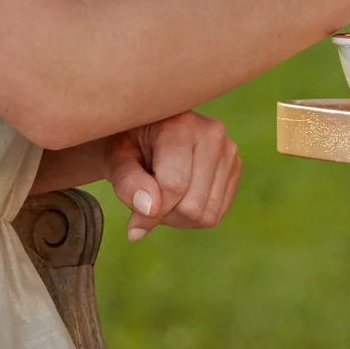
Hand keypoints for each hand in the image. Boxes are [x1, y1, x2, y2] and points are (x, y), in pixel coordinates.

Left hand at [107, 112, 240, 240]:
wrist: (146, 131)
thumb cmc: (126, 145)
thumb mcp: (115, 160)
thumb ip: (127, 183)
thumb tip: (151, 209)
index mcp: (181, 125)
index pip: (174, 185)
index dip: (150, 214)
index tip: (132, 224)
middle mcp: (212, 134)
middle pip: (193, 205)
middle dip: (165, 214)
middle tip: (147, 199)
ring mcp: (228, 151)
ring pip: (207, 214)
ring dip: (179, 217)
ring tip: (163, 196)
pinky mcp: (234, 167)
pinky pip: (216, 213)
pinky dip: (193, 215)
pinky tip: (180, 197)